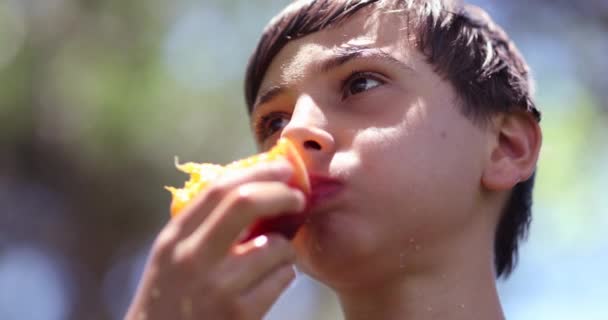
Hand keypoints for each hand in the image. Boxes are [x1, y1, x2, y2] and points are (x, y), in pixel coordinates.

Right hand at [125, 160, 304, 319]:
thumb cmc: (172, 301)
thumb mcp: (172, 259)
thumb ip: (201, 227)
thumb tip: (252, 189)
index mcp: (175, 239)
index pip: (218, 189)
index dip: (257, 172)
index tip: (282, 168)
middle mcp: (192, 258)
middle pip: (245, 202)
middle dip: (280, 193)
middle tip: (298, 197)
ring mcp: (217, 287)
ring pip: (275, 246)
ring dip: (287, 247)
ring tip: (278, 256)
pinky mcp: (239, 314)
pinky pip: (282, 278)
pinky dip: (285, 274)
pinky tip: (271, 282)